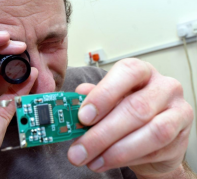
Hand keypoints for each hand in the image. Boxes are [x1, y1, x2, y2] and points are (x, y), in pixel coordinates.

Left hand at [67, 58, 192, 177]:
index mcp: (141, 72)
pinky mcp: (182, 136)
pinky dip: (128, 159)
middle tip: (79, 151)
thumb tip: (76, 97)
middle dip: (102, 133)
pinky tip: (108, 162)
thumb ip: (93, 99)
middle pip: (136, 108)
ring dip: (116, 151)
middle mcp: (163, 86)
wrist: (153, 136)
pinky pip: (156, 150)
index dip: (103, 95)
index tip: (83, 117)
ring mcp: (178, 110)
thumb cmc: (128, 112)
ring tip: (92, 161)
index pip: (126, 73)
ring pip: (151, 132)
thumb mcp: (109, 101)